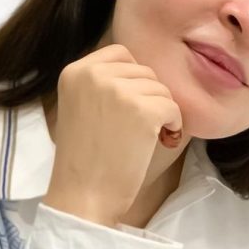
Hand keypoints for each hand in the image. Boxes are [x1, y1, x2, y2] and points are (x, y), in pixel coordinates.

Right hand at [43, 45, 182, 226]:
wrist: (83, 195)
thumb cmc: (85, 158)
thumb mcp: (79, 107)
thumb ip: (101, 84)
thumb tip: (142, 72)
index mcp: (75, 71)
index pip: (121, 53)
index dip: (133, 79)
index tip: (129, 107)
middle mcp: (94, 75)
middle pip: (144, 71)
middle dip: (149, 97)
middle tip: (137, 127)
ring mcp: (118, 91)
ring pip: (161, 88)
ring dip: (161, 112)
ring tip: (144, 137)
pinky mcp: (142, 110)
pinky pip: (173, 107)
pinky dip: (173, 125)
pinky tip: (159, 140)